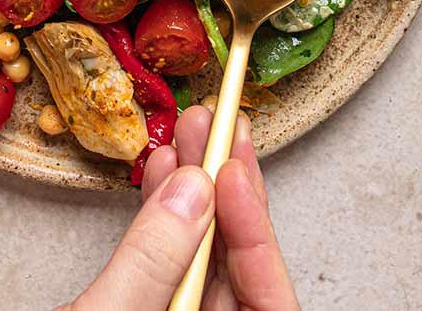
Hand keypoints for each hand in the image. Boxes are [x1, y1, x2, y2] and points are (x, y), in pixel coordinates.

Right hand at [61, 105, 297, 310]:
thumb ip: (152, 260)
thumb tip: (194, 190)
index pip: (269, 306)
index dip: (256, 233)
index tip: (232, 169)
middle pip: (238, 275)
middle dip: (227, 194)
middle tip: (219, 129)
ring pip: (202, 265)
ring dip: (195, 195)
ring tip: (188, 136)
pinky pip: (170, 271)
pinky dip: (166, 221)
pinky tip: (161, 178)